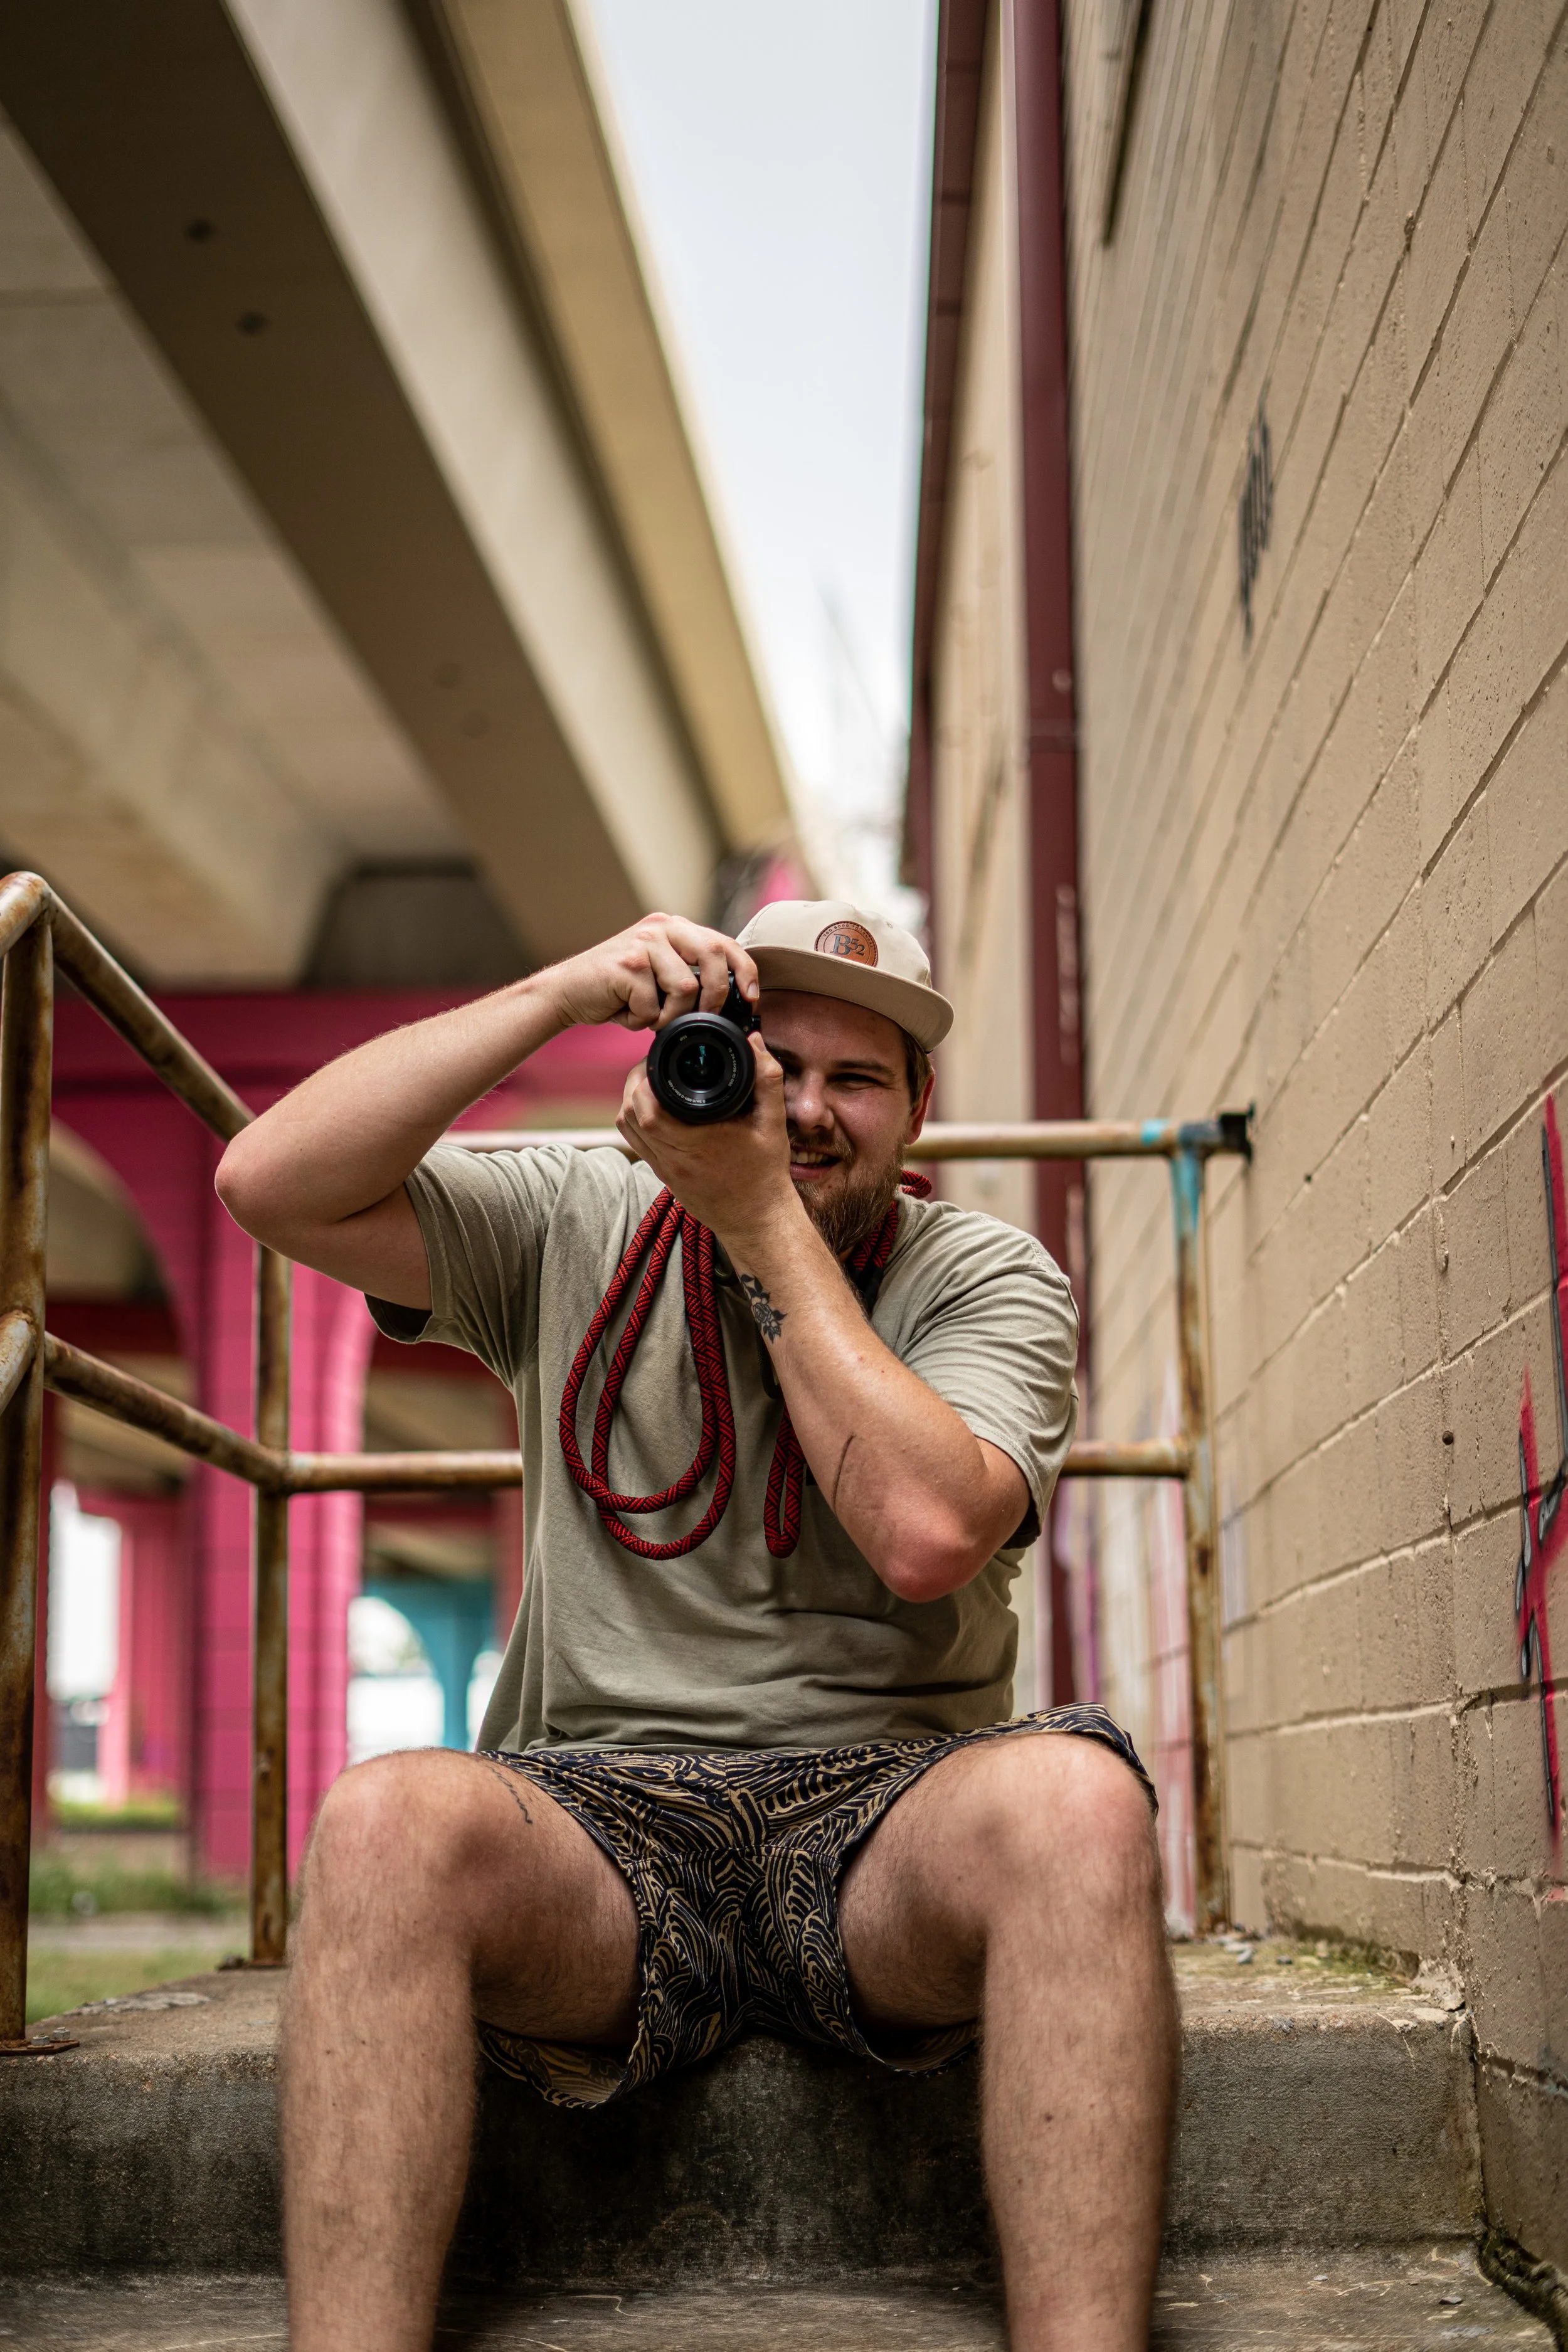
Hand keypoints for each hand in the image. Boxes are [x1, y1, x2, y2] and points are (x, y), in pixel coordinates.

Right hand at [544, 915, 758, 1033]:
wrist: (568, 992)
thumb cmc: (618, 991)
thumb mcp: (660, 977)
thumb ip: (690, 975)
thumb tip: (732, 1001)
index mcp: (675, 928)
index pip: (725, 943)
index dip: (745, 971)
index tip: (751, 998)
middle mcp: (661, 927)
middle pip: (713, 955)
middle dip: (717, 995)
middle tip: (707, 1018)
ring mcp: (643, 942)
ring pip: (686, 987)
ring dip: (671, 1015)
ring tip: (649, 1016)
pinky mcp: (626, 964)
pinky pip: (654, 1004)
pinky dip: (642, 1020)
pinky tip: (626, 1013)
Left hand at [616, 1032, 802, 1251]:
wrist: (758, 1220)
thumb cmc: (766, 1174)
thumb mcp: (773, 1124)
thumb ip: (767, 1079)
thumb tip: (755, 1041)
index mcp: (696, 1143)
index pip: (648, 1110)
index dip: (645, 1080)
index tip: (660, 1059)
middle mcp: (673, 1159)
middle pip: (630, 1115)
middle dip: (635, 1084)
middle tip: (654, 1065)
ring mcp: (665, 1171)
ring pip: (627, 1129)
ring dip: (632, 1102)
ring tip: (652, 1083)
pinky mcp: (664, 1177)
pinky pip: (637, 1144)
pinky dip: (638, 1121)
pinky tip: (655, 1108)